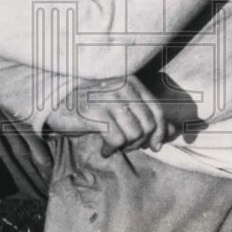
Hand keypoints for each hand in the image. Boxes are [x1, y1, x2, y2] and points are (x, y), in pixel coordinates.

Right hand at [45, 75, 172, 156]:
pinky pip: (116, 138)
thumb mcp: (121, 106)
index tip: (155, 146)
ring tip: (114, 146)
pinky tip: (104, 149)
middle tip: (127, 146)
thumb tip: (176, 130)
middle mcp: (122, 86)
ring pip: (134, 133)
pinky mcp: (94, 112)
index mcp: (131, 81)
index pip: (157, 110)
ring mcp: (108, 98)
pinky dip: (111, 149)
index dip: (161, 132)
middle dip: (141, 142)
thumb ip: (147, 115)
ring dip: (126, 146)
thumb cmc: (90, 105)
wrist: (54, 101)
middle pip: (148, 124)